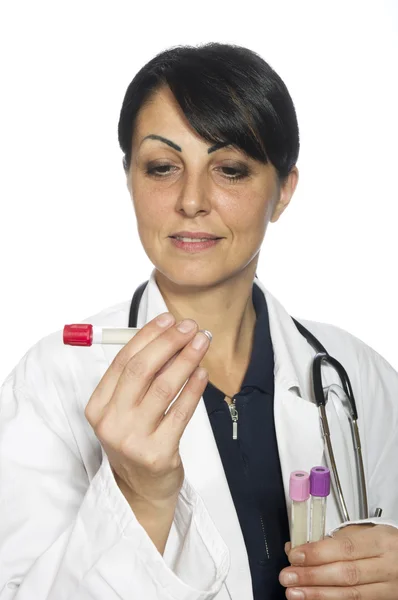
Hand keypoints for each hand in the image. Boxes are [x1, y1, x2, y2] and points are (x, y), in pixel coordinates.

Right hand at [84, 312, 210, 507]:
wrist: (140, 490)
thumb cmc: (135, 439)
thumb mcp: (124, 410)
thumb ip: (138, 377)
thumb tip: (167, 336)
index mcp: (98, 407)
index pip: (123, 361)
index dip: (147, 336)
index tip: (168, 319)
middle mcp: (111, 422)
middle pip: (141, 369)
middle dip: (169, 342)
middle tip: (190, 326)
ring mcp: (133, 440)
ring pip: (164, 387)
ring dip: (186, 359)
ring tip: (202, 342)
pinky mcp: (158, 453)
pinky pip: (181, 412)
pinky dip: (194, 388)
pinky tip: (202, 373)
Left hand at [279, 524, 397, 598]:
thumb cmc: (383, 545)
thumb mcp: (363, 534)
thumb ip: (332, 540)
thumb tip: (298, 547)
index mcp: (380, 542)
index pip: (345, 548)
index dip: (318, 553)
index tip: (295, 556)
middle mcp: (387, 566)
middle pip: (346, 574)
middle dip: (313, 576)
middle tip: (288, 577)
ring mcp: (389, 588)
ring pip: (351, 594)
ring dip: (319, 594)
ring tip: (295, 593)